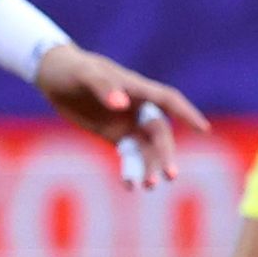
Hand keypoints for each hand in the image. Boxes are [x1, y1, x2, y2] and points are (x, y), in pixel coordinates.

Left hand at [38, 46, 210, 190]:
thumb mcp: (84, 74)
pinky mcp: (114, 135)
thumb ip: (103, 87)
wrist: (54, 76)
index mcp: (137, 88)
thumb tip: (121, 103)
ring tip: (148, 187)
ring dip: (150, 167)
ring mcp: (127, 122)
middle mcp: (138, 107)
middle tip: (168, 175)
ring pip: (147, 148)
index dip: (186, 114)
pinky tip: (130, 186)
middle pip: (159, 133)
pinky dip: (131, 170)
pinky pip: (129, 155)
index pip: (168, 100)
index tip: (203, 129)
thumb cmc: (73, 69)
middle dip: (165, 154)